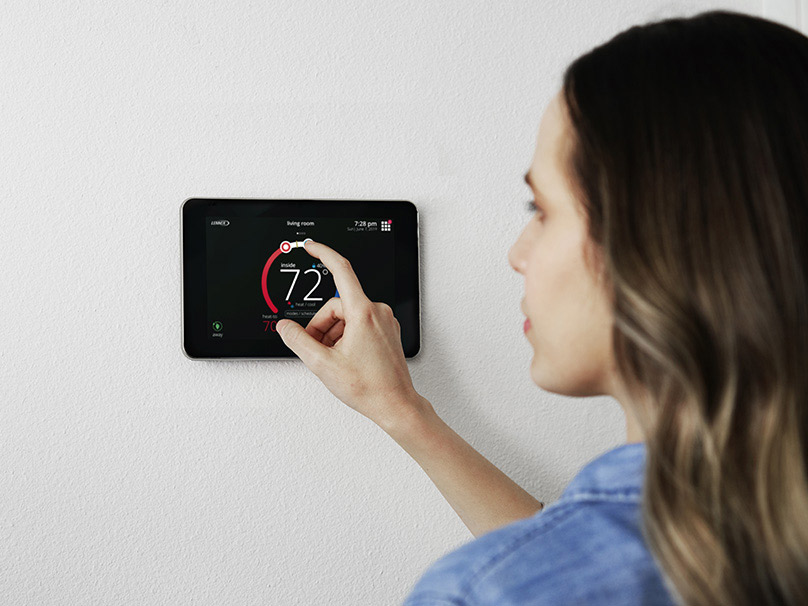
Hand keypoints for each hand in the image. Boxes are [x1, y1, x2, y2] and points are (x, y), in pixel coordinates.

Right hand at [276, 240, 421, 428]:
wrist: (395, 404)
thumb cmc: (369, 387)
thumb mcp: (323, 364)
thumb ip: (298, 341)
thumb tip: (285, 328)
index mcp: (363, 312)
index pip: (341, 270)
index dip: (323, 254)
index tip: (312, 246)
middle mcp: (377, 312)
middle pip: (336, 305)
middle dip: (321, 326)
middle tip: (317, 350)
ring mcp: (384, 322)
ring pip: (346, 317)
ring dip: (333, 334)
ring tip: (333, 359)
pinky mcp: (386, 331)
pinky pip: (358, 324)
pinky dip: (346, 337)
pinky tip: (344, 358)